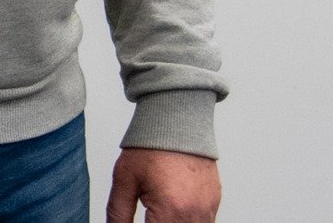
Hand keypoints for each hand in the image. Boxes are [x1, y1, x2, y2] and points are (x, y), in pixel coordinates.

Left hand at [106, 148, 220, 222]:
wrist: (176, 119)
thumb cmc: (151, 145)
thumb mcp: (124, 180)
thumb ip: (118, 213)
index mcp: (170, 210)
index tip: (136, 221)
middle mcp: (194, 214)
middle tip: (147, 214)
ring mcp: (208, 209)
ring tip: (157, 211)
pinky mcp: (214, 203)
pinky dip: (186, 221)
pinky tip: (171, 209)